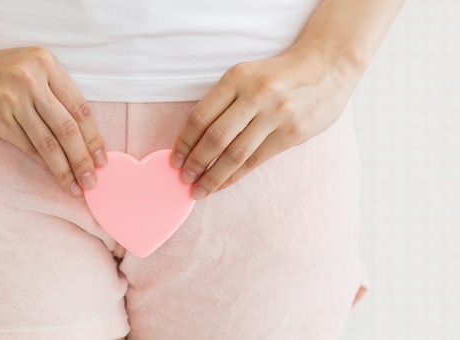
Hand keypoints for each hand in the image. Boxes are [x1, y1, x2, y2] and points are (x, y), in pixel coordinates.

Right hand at [0, 44, 107, 196]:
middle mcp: (30, 79)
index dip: (93, 136)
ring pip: (48, 142)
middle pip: (67, 127)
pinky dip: (43, 165)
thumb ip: (51, 94)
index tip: (103, 158)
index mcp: (45, 63)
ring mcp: (12, 99)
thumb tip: (80, 136)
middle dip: (84, 158)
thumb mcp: (26, 70)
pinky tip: (54, 177)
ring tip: (77, 186)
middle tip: (93, 180)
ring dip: (66, 168)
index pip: (78, 107)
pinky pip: (27, 147)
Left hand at [170, 43, 361, 199]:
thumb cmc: (279, 75)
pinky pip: (256, 160)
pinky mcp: (292, 132)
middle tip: (183, 179)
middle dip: (195, 163)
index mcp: (237, 78)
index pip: (200, 116)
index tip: (174, 160)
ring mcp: (276, 114)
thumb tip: (193, 141)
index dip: (184, 142)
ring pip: (235, 154)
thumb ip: (224, 102)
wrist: (328, 67)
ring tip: (198, 190)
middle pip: (215, 137)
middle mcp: (255, 95)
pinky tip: (221, 185)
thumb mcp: (247, 76)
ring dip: (212, 176)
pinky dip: (235, 176)